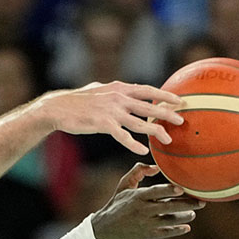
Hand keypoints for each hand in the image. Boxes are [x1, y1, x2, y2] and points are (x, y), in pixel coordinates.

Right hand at [38, 81, 183, 155]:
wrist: (57, 108)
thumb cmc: (76, 100)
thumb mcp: (98, 89)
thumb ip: (113, 90)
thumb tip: (124, 88)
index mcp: (119, 88)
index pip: (147, 90)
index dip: (164, 95)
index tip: (179, 100)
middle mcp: (118, 97)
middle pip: (149, 106)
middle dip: (167, 113)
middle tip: (182, 120)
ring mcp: (111, 111)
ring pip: (140, 122)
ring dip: (155, 131)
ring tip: (168, 139)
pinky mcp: (103, 124)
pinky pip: (122, 135)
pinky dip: (133, 144)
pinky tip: (142, 150)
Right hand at [90, 163, 203, 238]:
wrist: (104, 229)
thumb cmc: (117, 204)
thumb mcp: (123, 186)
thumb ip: (138, 172)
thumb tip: (156, 167)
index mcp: (138, 196)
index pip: (157, 191)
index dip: (170, 190)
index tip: (183, 188)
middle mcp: (143, 210)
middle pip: (170, 206)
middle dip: (188, 204)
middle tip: (201, 202)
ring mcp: (146, 224)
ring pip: (171, 220)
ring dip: (185, 217)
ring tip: (192, 214)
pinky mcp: (148, 235)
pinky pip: (167, 233)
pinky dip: (178, 230)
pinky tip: (186, 227)